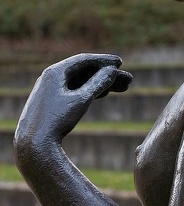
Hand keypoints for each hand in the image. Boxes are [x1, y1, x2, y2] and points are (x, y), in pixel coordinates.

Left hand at [14, 54, 131, 148]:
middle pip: (84, 71)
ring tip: (123, 88)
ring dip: (102, 84)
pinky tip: (104, 94)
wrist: (34, 145)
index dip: (104, 61)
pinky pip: (74, 91)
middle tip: (128, 79)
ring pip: (81, 82)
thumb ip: (98, 83)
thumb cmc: (57, 121)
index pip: (84, 60)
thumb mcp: (81, 100)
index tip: (121, 62)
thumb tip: (112, 71)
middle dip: (107, 75)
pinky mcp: (51, 103)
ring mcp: (50, 90)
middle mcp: (51, 78)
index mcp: (55, 72)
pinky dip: (90, 91)